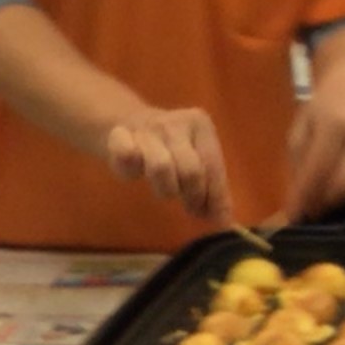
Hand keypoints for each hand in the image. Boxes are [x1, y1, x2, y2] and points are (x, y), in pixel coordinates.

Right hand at [101, 106, 234, 223]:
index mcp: (200, 125)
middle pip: (191, 171)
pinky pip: (127, 157)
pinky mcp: (119, 136)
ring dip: (165, 189)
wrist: (128, 122)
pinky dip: (131, 170)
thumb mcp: (198, 162)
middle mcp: (175, 123)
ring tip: (166, 189)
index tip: (218, 220)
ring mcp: (146, 129)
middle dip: (192, 196)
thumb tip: (225, 222)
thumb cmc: (171, 150)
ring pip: (161, 168)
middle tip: (190, 206)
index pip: (213, 166)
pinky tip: (134, 172)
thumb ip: (213, 190)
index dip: (215, 197)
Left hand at [282, 63, 344, 218]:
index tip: (295, 214)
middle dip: (328, 199)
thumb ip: (299, 163)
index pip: (319, 166)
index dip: (305, 195)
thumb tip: (298, 203)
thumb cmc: (324, 108)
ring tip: (335, 194)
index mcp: (335, 122)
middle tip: (315, 203)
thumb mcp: (301, 127)